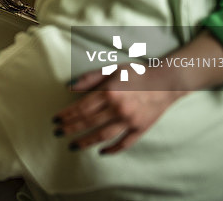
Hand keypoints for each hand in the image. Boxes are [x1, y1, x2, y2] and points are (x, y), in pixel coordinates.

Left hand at [53, 65, 182, 153]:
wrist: (166, 81)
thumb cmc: (136, 73)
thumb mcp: (111, 69)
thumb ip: (89, 78)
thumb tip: (68, 87)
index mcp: (109, 92)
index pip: (81, 108)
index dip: (66, 115)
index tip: (55, 120)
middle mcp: (118, 108)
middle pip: (88, 122)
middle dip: (70, 129)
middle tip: (58, 133)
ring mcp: (130, 120)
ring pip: (103, 135)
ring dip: (86, 142)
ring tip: (73, 145)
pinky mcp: (141, 129)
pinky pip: (124, 143)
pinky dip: (112, 149)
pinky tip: (101, 152)